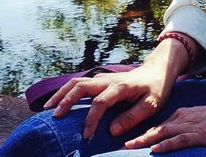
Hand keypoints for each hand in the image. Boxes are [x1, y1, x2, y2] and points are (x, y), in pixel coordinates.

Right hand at [43, 61, 174, 140]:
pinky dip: (66, 92)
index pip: (100, 102)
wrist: (157, 70)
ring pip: (76, 82)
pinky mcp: (99, 80)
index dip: (91, 119)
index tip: (86, 135)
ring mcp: (102, 78)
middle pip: (80, 86)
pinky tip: (58, 102)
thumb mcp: (151, 105)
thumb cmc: (155, 89)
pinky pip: (79, 84)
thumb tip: (111, 131)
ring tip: (47, 108)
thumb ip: (132, 117)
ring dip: (61, 94)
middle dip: (65, 101)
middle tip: (54, 116)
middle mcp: (107, 80)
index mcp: (120, 87)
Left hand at [121, 90, 205, 152]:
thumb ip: (188, 127)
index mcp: (182, 115)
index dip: (141, 133)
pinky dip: (167, 145)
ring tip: (128, 146)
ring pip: (163, 133)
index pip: (157, 125)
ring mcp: (191, 126)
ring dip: (145, 140)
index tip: (126, 140)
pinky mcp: (201, 134)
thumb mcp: (202, 121)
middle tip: (120, 144)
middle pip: (155, 128)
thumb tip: (174, 137)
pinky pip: (180, 140)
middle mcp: (183, 118)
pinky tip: (156, 150)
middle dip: (137, 136)